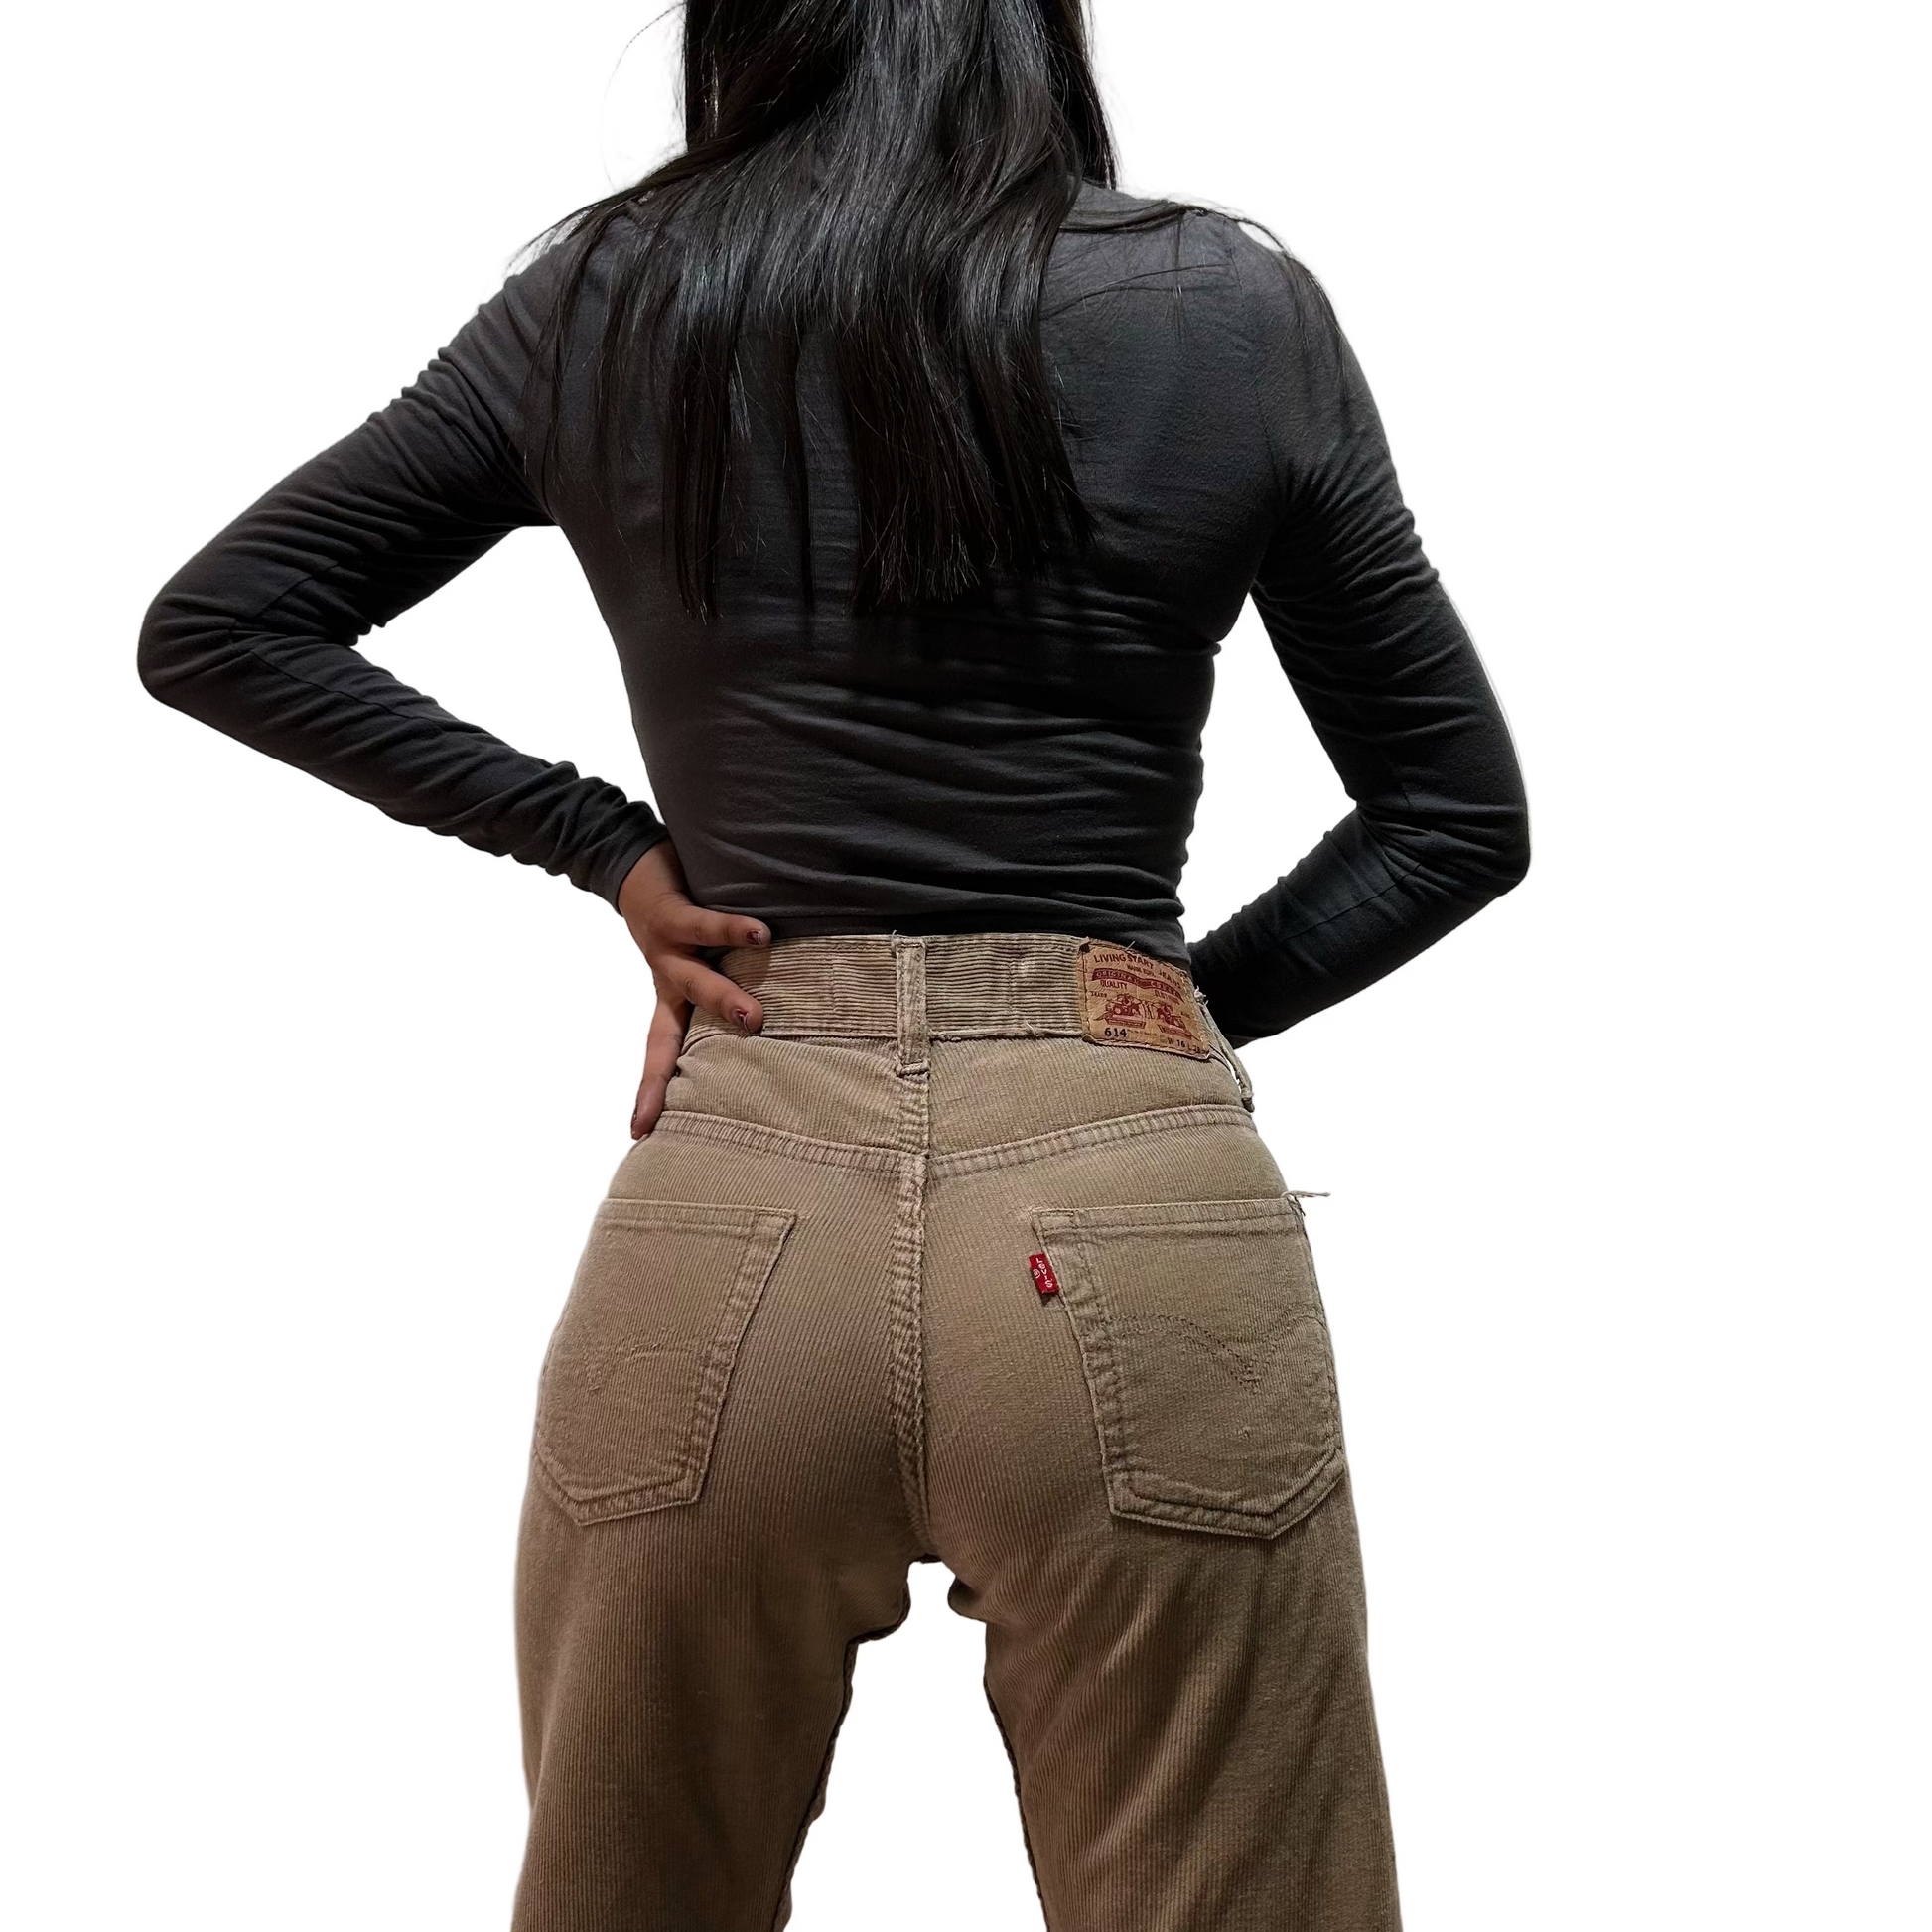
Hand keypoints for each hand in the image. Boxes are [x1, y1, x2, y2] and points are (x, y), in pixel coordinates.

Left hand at [617, 841, 770, 1139]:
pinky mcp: (672, 912)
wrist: (630, 862)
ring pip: (694, 980)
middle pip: (677, 1028)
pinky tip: (760, 934)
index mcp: (670, 995)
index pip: (661, 1051)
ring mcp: (667, 947)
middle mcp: (666, 978)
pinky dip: (732, 930)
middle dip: (693, 1064)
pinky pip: (705, 924)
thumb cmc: (676, 912)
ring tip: (754, 1018)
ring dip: (723, 999)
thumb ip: (724, 980)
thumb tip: (777, 1013)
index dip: (652, 1090)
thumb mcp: (695, 956)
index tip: (640, 1132)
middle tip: (720, 1100)